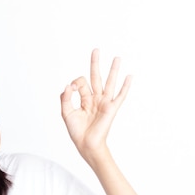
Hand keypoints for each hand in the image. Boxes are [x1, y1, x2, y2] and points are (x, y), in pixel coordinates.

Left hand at [60, 49, 131, 163]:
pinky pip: (120, 95)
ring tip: (117, 57)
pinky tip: (129, 76)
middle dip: (95, 63)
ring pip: (110, 82)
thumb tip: (68, 85)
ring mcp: (104, 102)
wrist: (86, 144)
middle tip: (96, 50)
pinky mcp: (112, 108)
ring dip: (113, 70)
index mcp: (85, 99)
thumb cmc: (77, 131)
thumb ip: (65, 98)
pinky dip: (125, 86)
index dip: (75, 83)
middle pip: (96, 76)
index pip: (80, 83)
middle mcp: (96, 98)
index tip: (71, 89)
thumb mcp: (66, 113)